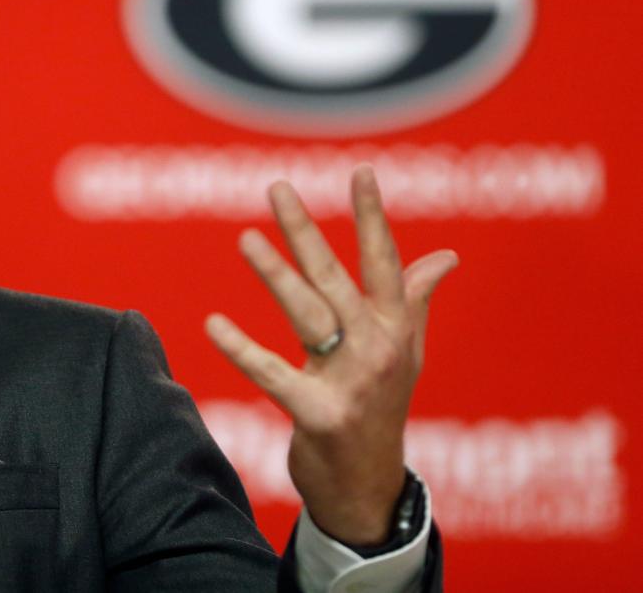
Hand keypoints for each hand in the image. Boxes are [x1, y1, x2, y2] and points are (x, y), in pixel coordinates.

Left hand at [205, 165, 457, 545]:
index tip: (361, 170)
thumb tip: (446, 256)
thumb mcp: (407, 353)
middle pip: (335, 278)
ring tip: (246, 238)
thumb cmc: (382, 409)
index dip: (372, 216)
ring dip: (276, 274)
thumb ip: (415, 299)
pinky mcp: (319, 414)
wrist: (369, 488)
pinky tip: (213, 323)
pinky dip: (242, 350)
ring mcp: (351, 382)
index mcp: (396, 328)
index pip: (383, 262)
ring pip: (307, 315)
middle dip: (305, 231)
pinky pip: (273, 375)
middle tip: (276, 187)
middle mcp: (378, 348)